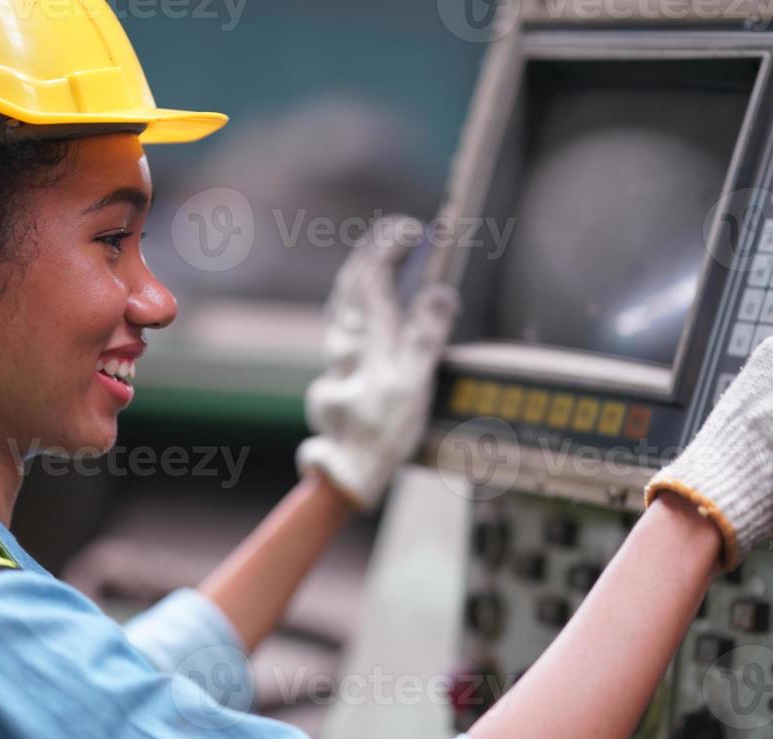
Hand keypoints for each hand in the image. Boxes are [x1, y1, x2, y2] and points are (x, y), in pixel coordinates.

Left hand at [296, 215, 457, 509]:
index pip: (373, 278)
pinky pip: (340, 338)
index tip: (412, 227)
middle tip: (394, 233)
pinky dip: (352, 315)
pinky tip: (359, 319)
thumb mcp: (413, 382)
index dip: (390, 247)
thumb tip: (439, 292)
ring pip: (342, 312)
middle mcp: (346, 347)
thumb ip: (425, 336)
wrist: (348, 476)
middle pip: (351, 289)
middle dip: (371, 255)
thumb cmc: (383, 432)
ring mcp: (337, 367)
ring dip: (357, 281)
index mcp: (366, 337)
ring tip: (375, 262)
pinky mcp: (333, 387)